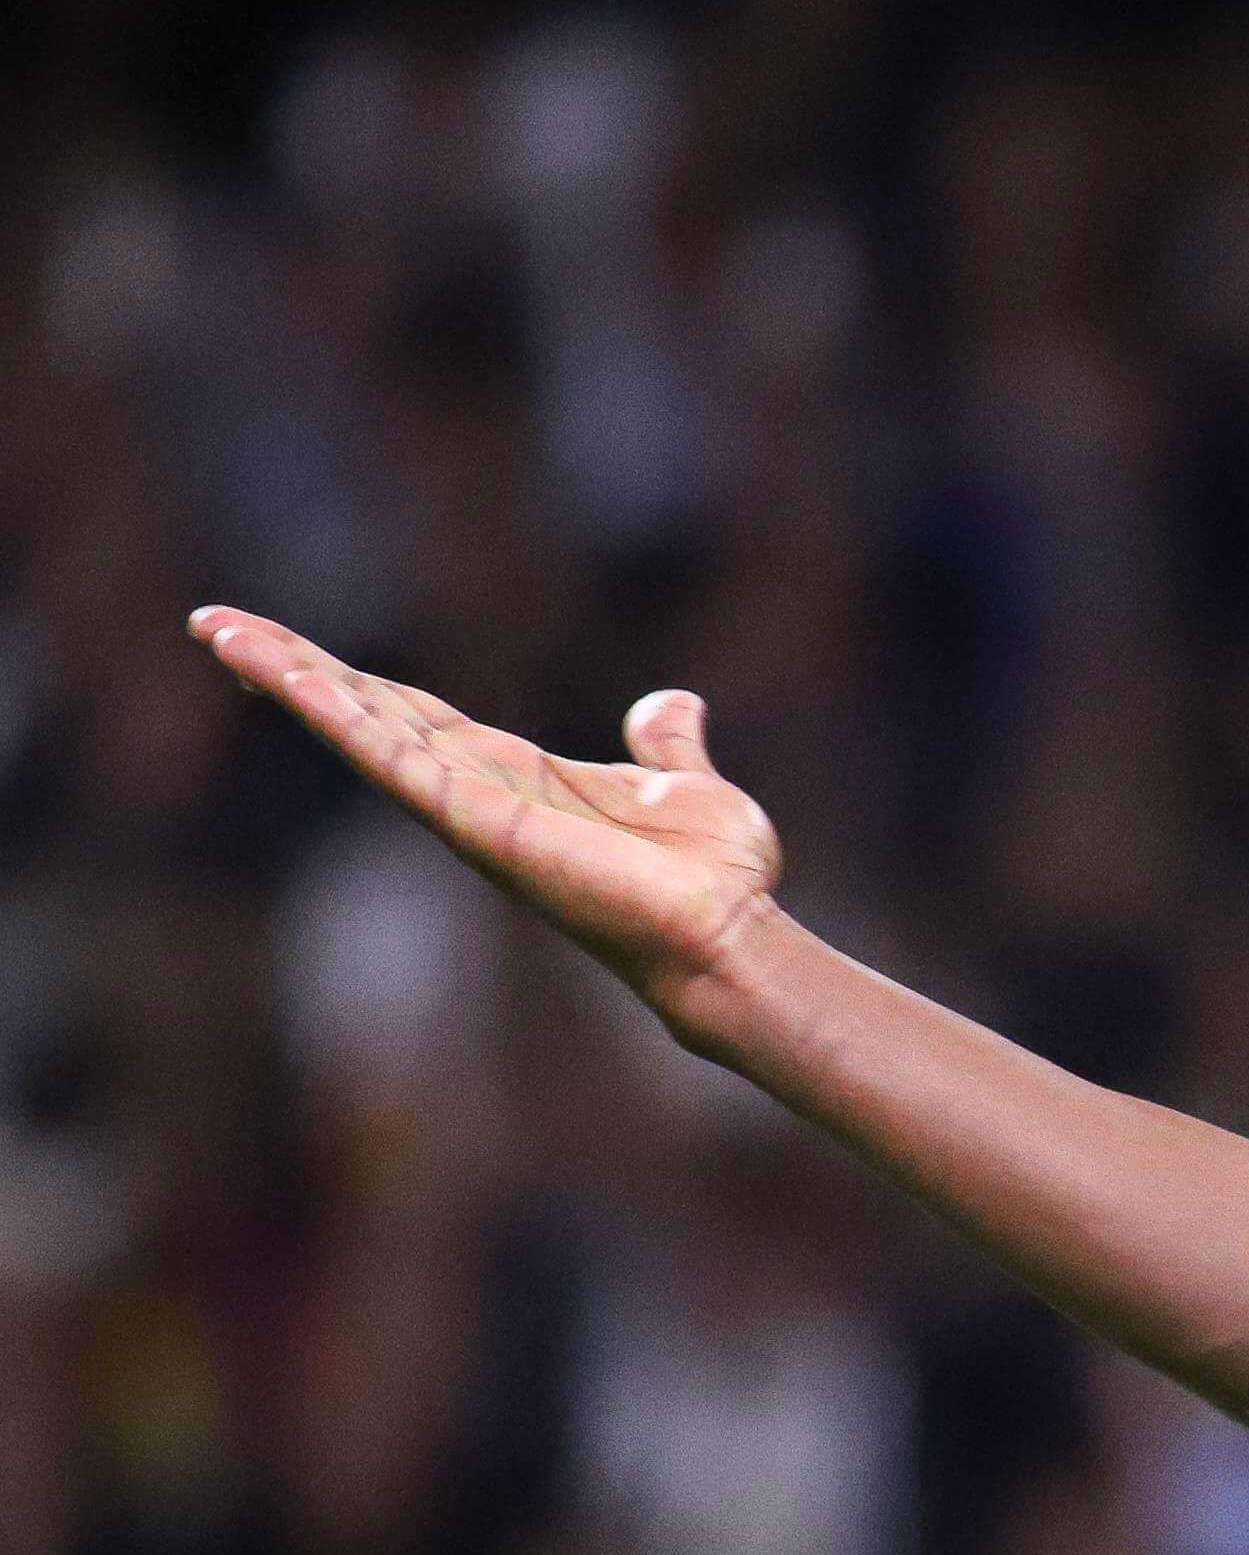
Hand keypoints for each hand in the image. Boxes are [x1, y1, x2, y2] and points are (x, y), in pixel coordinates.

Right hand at [189, 606, 786, 1022]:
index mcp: (513, 776)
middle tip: (213, 622)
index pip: (411, 715)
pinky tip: (289, 675)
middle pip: (365, 713)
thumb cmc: (712, 877)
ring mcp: (466, 809)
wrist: (729, 931)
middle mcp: (475, 793)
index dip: (351, 679)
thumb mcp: (686, 785)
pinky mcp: (475, 823)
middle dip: (291, 668)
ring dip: (288, 679)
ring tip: (217, 630)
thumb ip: (666, 745)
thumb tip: (669, 705)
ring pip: (359, 729)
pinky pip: (392, 759)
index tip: (286, 644)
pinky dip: (339, 716)